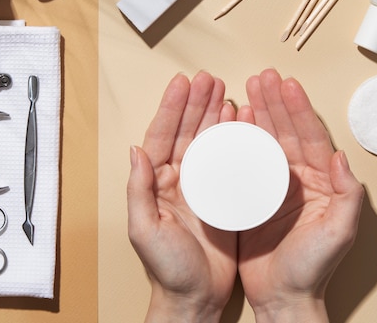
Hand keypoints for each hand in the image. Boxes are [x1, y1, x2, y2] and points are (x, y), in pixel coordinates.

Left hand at [127, 71, 236, 322]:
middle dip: (197, 104)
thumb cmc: (167, 268)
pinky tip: (241, 123)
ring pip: (207, 141)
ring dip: (215, 115)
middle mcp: (177, 179)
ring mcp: (200, 185)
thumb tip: (135, 150)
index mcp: (156, 183)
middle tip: (210, 79)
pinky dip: (235, 139)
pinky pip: (228, 160)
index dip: (172, 108)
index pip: (162, 136)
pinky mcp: (222, 195)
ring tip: (226, 91)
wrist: (196, 297)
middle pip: (186, 131)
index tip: (183, 83)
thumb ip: (138, 190)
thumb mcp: (145, 230)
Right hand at [236, 69, 364, 321]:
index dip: (298, 109)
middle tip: (262, 77)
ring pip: (265, 140)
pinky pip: (245, 159)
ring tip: (246, 89)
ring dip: (257, 113)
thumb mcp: (338, 233)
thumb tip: (344, 158)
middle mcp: (296, 178)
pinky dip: (239, 138)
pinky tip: (231, 122)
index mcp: (320, 182)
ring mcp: (273, 184)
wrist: (281, 295)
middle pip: (286, 131)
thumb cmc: (311, 268)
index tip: (286, 85)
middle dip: (274, 102)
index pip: (310, 137)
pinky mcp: (252, 195)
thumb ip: (348, 196)